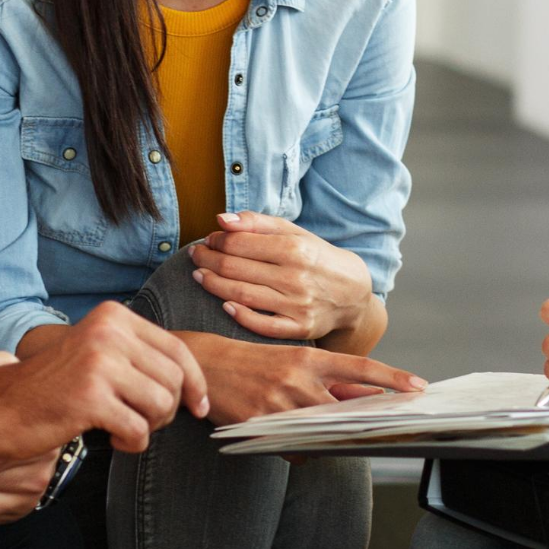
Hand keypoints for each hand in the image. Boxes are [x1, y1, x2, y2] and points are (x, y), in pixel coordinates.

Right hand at [0, 301, 207, 460]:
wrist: (0, 407)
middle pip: (174, 380)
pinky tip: (112, 439)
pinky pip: (139, 430)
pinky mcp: (90, 397)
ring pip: (162, 405)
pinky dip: (132, 443)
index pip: (177, 350)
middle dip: (167, 410)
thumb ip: (140, 358)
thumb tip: (196, 386)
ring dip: (148, 426)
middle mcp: (108, 332)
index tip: (199, 407)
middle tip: (141, 420)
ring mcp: (99, 363)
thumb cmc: (54, 388)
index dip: (195, 383)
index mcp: (114, 317)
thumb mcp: (99, 355)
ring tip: (123, 427)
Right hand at [183, 333, 425, 424]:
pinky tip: (288, 438)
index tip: (419, 386)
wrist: (207, 364)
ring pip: (320, 433)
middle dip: (359, 421)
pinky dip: (298, 449)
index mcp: (310, 358)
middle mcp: (298, 379)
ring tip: (316, 429)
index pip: (361, 368)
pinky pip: (293, 448)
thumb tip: (372, 396)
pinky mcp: (259, 424)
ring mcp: (278, 403)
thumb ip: (332, 380)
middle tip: (375, 428)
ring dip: (325, 437)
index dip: (393, 378)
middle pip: (344, 410)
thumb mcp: (295, 361)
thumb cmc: (257, 362)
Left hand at [188, 212, 372, 341]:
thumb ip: (258, 223)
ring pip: (241, 295)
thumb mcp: (295, 233)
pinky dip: (238, 315)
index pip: (239, 243)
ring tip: (199, 276)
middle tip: (196, 256)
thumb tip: (222, 219)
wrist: (352, 294)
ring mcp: (297, 305)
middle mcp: (296, 277)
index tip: (208, 240)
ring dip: (213, 284)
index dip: (216, 240)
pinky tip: (223, 305)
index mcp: (295, 248)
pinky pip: (261, 325)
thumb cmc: (317, 259)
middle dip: (207, 260)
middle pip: (235, 268)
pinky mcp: (299, 329)